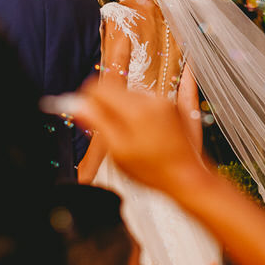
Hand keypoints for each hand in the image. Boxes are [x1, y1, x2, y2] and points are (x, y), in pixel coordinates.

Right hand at [69, 79, 204, 193]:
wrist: (188, 178)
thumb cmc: (155, 171)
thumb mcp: (118, 151)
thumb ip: (97, 123)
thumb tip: (76, 105)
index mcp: (136, 109)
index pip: (100, 86)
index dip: (88, 100)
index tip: (86, 114)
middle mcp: (151, 99)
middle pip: (116, 90)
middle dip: (106, 107)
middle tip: (110, 134)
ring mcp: (164, 102)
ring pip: (130, 96)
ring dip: (123, 111)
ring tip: (129, 138)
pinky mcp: (173, 106)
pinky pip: (147, 101)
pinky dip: (138, 112)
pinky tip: (141, 129)